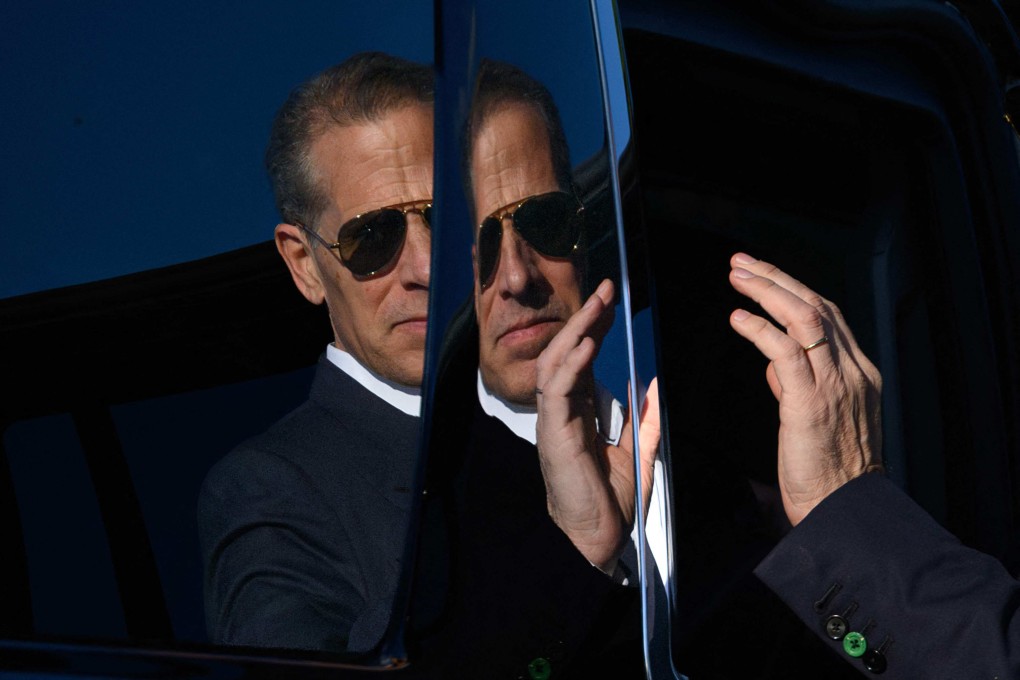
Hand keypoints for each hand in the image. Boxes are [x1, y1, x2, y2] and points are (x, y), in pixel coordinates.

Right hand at [535, 278, 660, 572]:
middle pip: (567, 352)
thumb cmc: (611, 502)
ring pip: (555, 363)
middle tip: (605, 289)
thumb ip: (644, 419)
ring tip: (596, 305)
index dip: (595, 327)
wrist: (599, 539)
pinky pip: (557, 390)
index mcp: (579, 412)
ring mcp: (553, 420)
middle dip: (584, 319)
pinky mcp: (553, 434)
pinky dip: (571, 364)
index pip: (583, 358)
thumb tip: (654, 384)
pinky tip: (588, 343)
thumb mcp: (638, 452)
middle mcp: (562, 410)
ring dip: (575, 331)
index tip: (610, 300)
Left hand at [727, 253, 881, 525]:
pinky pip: (786, 351)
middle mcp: (852, 372)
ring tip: (738, 276)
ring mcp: (836, 384)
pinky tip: (739, 318)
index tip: (763, 274)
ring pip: (805, 317)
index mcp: (858, 374)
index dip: (793, 289)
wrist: (843, 509)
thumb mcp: (816, 419)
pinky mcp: (812, 401)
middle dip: (776, 278)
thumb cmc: (827, 472)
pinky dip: (760, 329)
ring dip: (767, 291)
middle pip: (816, 305)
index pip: (828, 315)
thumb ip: (798, 386)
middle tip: (742, 262)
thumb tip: (774, 364)